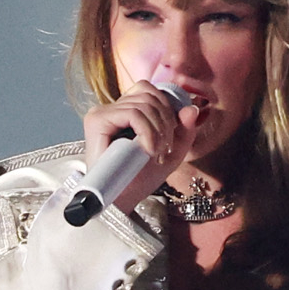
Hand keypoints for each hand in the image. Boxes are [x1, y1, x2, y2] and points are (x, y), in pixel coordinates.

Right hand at [80, 63, 196, 211]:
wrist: (122, 199)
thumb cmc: (140, 177)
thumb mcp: (172, 152)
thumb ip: (184, 130)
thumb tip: (192, 108)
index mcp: (126, 110)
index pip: (150, 90)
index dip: (167, 108)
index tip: (170, 138)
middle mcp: (112, 108)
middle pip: (150, 95)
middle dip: (167, 121)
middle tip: (165, 149)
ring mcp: (102, 112)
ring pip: (144, 103)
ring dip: (158, 130)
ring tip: (156, 153)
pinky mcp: (96, 120)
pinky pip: (132, 113)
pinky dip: (147, 131)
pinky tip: (148, 150)